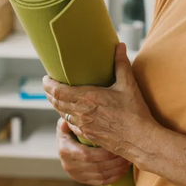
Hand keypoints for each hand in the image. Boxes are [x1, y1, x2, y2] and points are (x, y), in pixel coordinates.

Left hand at [43, 41, 158, 161]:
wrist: (139, 139)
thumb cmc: (134, 112)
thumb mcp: (129, 85)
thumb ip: (121, 64)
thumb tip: (120, 46)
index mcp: (88, 98)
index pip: (59, 91)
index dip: (48, 84)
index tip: (46, 78)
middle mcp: (82, 113)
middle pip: (56, 102)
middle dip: (49, 93)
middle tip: (48, 84)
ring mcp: (84, 125)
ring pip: (62, 114)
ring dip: (56, 104)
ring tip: (56, 96)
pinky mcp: (88, 135)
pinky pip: (71, 124)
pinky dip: (66, 116)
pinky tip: (70, 113)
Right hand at [56, 117, 131, 185]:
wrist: (64, 142)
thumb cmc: (70, 128)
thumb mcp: (67, 121)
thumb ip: (71, 119)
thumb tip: (76, 115)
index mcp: (65, 150)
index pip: (87, 155)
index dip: (104, 154)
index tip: (118, 147)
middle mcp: (69, 165)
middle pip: (96, 167)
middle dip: (115, 162)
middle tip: (128, 154)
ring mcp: (76, 174)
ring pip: (100, 176)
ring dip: (117, 170)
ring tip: (129, 161)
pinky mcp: (82, 180)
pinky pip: (100, 182)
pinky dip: (113, 178)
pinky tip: (123, 170)